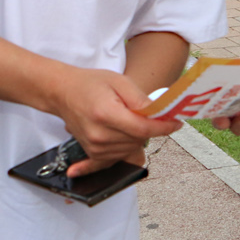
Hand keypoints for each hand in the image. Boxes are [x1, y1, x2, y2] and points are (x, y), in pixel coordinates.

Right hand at [49, 66, 181, 177]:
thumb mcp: (120, 82)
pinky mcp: (92, 153)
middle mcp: (99, 135)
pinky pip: (118, 158)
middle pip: (138, 139)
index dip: (163, 127)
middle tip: (156, 115)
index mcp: (106, 114)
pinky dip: (128, 151)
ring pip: (131, 149)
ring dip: (139, 137)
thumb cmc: (90, 84)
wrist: (63, 92)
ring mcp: (94, 147)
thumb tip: (160, 114)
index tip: (176, 123)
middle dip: (151, 128)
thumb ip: (140, 99)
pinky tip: (135, 157)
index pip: (142, 128)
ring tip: (132, 119)